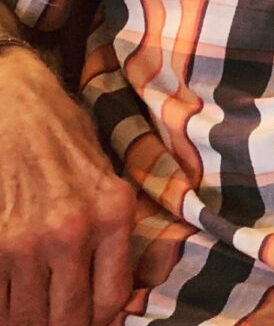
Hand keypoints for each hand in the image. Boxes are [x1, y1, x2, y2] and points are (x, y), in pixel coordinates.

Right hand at [0, 48, 134, 325]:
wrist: (17, 107)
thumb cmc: (67, 142)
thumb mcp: (109, 179)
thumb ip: (116, 234)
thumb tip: (122, 294)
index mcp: (113, 212)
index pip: (113, 299)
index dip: (100, 321)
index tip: (91, 320)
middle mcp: (73, 229)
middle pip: (68, 318)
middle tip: (59, 315)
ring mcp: (28, 239)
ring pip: (25, 317)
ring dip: (27, 319)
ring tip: (34, 305)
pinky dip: (3, 304)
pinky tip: (12, 292)